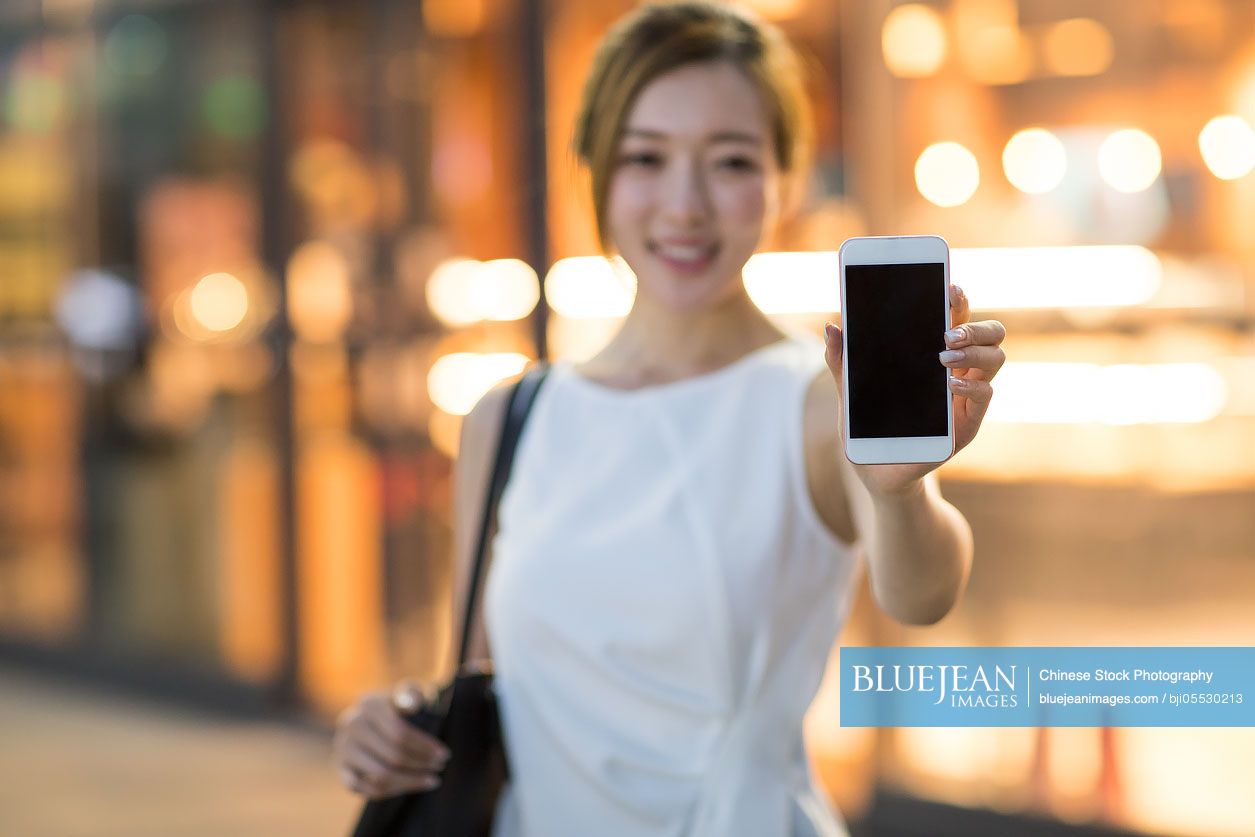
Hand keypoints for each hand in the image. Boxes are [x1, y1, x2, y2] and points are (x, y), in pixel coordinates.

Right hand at [333, 683, 450, 799]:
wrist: (373, 718)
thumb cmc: (399, 706)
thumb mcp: (408, 694)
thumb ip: (412, 694)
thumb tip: (412, 703)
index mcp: (369, 704)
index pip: (400, 733)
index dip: (424, 747)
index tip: (444, 755)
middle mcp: (351, 725)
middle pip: (392, 756)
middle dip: (420, 764)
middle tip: (439, 768)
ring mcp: (343, 748)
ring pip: (380, 776)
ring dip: (410, 782)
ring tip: (431, 780)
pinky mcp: (341, 768)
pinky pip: (365, 789)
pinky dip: (391, 792)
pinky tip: (410, 786)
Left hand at [823, 283, 1005, 495]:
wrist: (874, 469)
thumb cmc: (867, 425)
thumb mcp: (850, 391)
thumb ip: (842, 362)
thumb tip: (831, 327)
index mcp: (935, 354)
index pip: (958, 318)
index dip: (959, 301)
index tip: (949, 287)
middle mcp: (958, 370)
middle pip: (991, 333)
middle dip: (976, 325)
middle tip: (947, 333)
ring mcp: (967, 396)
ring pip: (996, 358)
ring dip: (974, 352)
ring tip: (943, 357)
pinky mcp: (967, 423)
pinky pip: (985, 395)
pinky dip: (970, 385)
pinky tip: (948, 384)